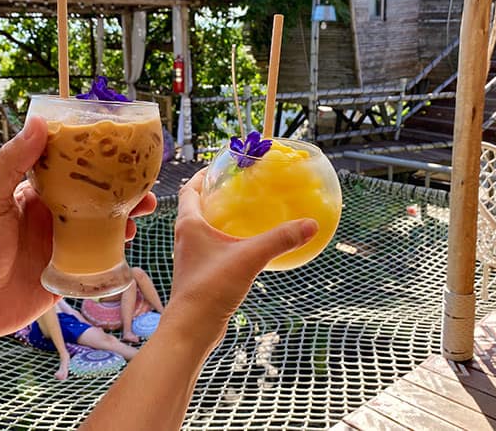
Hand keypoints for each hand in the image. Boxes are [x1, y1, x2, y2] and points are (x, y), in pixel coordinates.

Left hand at [0, 116, 156, 345]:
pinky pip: (97, 262)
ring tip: (139, 218)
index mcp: (35, 197)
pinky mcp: (67, 275)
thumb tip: (38, 121)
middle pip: (96, 202)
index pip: (74, 173)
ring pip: (102, 231)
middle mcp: (52, 219)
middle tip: (146, 191)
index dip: (99, 164)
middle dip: (122, 195)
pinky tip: (127, 247)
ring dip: (123, 223)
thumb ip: (12, 161)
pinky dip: (115, 255)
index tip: (123, 154)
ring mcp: (61, 248)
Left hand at [165, 170, 317, 347]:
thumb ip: (279, 240)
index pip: (189, 189)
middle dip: (212, 194)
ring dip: (219, 218)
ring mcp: (191, 256)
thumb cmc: (211, 288)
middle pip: (195, 206)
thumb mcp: (249, 258)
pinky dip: (225, 240)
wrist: (192, 329)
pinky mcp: (199, 273)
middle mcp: (185, 237)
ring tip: (244, 212)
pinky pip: (211, 248)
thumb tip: (310, 225)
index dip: (201, 175)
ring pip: (203, 228)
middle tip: (236, 186)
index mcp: (189, 224)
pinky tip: (246, 246)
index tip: (218, 166)